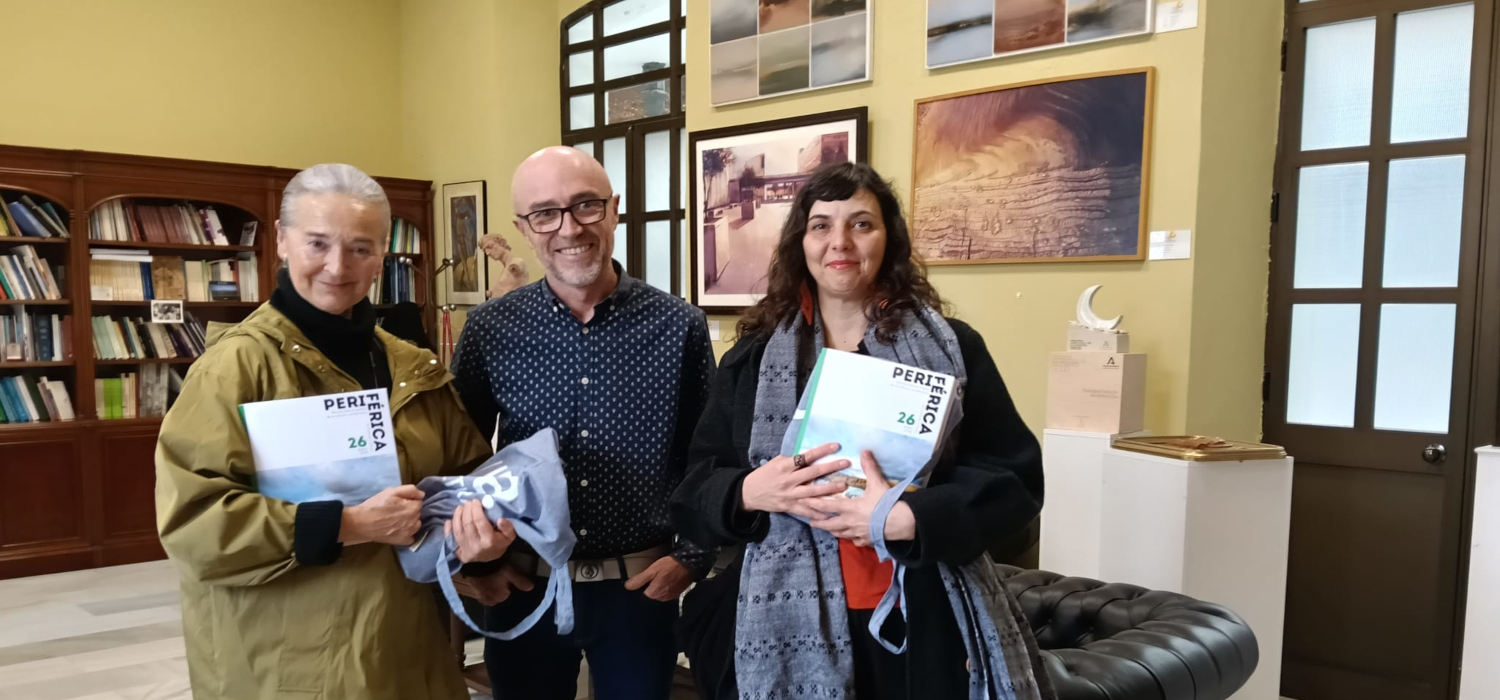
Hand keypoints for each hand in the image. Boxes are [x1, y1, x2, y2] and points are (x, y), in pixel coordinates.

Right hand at [341, 485, 423, 545]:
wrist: (362, 523)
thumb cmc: (376, 505)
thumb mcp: (392, 491)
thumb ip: (410, 490)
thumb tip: (422, 495)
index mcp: (413, 508)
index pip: (418, 502)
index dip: (409, 500)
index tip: (398, 502)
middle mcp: (414, 521)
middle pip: (417, 513)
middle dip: (409, 510)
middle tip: (395, 510)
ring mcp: (409, 533)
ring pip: (416, 524)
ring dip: (410, 521)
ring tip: (397, 520)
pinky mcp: (403, 541)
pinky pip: (411, 537)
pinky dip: (407, 533)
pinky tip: (398, 530)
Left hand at [444, 500, 517, 562]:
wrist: (491, 559)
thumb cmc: (500, 543)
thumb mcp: (510, 536)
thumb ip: (508, 527)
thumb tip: (500, 519)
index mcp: (489, 541)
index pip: (480, 521)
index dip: (476, 509)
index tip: (476, 501)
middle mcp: (476, 546)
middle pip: (467, 524)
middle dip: (467, 510)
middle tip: (468, 502)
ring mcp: (466, 550)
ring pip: (458, 530)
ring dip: (457, 516)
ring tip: (460, 507)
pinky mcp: (459, 554)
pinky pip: (450, 539)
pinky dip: (448, 529)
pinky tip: (449, 520)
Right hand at [458, 564, 534, 605]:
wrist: (474, 563)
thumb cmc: (494, 568)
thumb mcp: (510, 572)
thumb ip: (520, 581)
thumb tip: (531, 588)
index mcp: (500, 597)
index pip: (508, 594)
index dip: (509, 586)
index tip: (507, 578)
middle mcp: (490, 601)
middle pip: (499, 596)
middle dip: (500, 589)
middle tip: (499, 577)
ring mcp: (480, 597)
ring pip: (490, 595)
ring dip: (491, 589)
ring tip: (492, 578)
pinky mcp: (473, 591)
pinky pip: (481, 593)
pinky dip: (483, 588)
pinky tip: (484, 580)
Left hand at [623, 556, 694, 601]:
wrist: (689, 564)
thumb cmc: (669, 565)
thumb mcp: (652, 570)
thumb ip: (639, 580)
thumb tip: (627, 587)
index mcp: (653, 593)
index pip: (642, 594)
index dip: (642, 586)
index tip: (645, 578)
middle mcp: (661, 598)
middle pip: (651, 595)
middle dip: (651, 587)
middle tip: (654, 576)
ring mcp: (670, 597)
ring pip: (659, 594)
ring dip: (659, 588)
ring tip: (661, 577)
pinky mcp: (677, 594)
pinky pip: (667, 593)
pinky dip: (666, 588)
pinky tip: (668, 580)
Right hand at [740, 442, 850, 516]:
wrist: (749, 492)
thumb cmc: (765, 474)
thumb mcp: (776, 462)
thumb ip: (792, 460)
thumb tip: (811, 454)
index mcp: (784, 466)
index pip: (805, 456)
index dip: (821, 451)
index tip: (835, 446)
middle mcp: (788, 481)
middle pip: (812, 473)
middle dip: (830, 468)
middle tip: (846, 464)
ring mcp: (789, 495)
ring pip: (812, 493)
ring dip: (829, 490)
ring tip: (843, 486)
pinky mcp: (789, 507)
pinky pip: (806, 510)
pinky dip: (818, 513)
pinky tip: (830, 513)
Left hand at [801, 451, 916, 547]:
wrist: (900, 523)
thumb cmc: (886, 503)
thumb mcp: (877, 483)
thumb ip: (869, 467)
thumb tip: (864, 451)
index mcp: (849, 508)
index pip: (826, 506)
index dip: (814, 503)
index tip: (803, 501)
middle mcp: (849, 522)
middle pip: (829, 524)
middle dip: (819, 523)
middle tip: (810, 521)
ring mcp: (857, 533)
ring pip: (839, 533)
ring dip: (832, 531)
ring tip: (827, 529)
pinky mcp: (866, 540)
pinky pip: (854, 541)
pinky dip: (850, 538)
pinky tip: (850, 537)